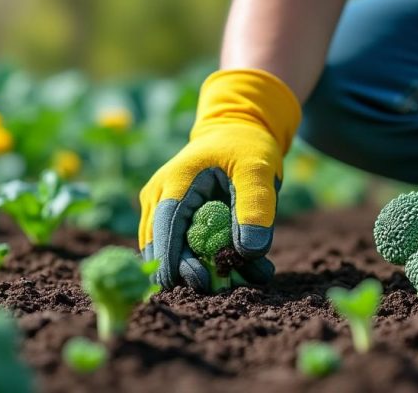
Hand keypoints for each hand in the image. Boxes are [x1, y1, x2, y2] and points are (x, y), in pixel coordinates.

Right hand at [139, 69, 301, 291]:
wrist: (236, 132)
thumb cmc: (246, 147)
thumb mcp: (258, 169)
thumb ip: (255, 207)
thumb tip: (248, 252)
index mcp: (176, 180)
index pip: (166, 224)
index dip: (172, 257)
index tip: (187, 283)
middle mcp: (159, 195)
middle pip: (161, 244)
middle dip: (190, 270)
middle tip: (226, 285)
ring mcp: (160, 207)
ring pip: (169, 250)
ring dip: (202, 268)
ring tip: (246, 273)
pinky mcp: (172, 219)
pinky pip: (180, 248)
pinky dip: (206, 261)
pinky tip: (241, 266)